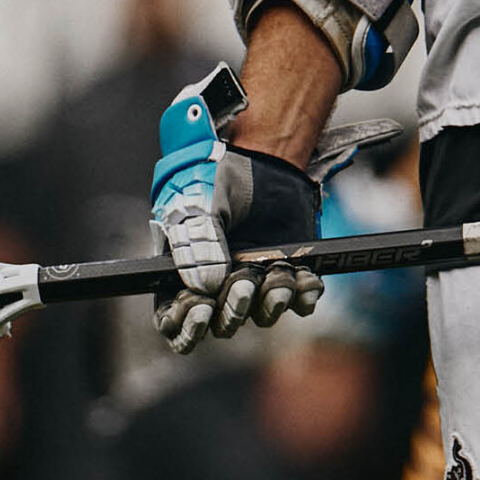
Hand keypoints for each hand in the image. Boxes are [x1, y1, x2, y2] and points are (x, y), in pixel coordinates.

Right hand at [150, 66, 325, 350]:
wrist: (261, 154)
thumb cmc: (214, 175)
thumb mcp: (196, 204)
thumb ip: (197, 246)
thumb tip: (208, 290)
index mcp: (183, 273)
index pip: (174, 318)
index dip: (184, 325)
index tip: (200, 310)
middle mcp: (218, 283)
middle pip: (221, 323)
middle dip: (233, 310)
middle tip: (243, 282)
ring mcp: (255, 278)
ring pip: (261, 315)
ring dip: (269, 303)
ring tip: (277, 278)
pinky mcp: (287, 269)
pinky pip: (298, 299)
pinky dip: (303, 295)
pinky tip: (304, 281)